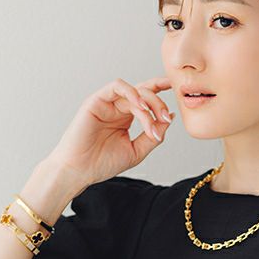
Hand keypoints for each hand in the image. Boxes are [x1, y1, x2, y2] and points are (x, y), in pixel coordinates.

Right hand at [45, 76, 173, 190]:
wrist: (79, 171)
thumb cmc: (102, 164)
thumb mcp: (136, 151)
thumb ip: (153, 134)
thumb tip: (169, 117)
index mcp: (127, 117)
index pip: (147, 99)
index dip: (162, 91)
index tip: (179, 92)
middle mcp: (117, 107)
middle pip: (145, 93)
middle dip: (159, 103)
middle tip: (165, 118)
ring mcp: (107, 103)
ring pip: (134, 91)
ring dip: (148, 102)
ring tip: (154, 118)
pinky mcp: (96, 100)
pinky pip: (117, 87)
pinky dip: (132, 93)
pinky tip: (140, 107)